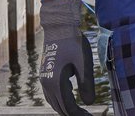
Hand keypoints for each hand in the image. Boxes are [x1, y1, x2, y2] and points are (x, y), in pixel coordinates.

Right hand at [38, 0, 95, 115]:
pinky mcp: (45, 73)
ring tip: (78, 111)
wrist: (59, 27)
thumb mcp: (84, 63)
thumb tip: (90, 103)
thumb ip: (87, 84)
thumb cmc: (74, 43)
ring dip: (64, 108)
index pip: (68, 107)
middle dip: (72, 114)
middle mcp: (47, 83)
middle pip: (59, 107)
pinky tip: (68, 99)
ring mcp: (44, 78)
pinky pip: (50, 93)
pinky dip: (59, 100)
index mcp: (56, 82)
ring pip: (53, 101)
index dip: (79, 114)